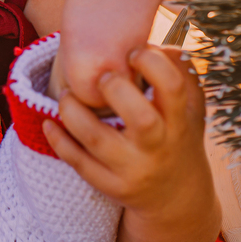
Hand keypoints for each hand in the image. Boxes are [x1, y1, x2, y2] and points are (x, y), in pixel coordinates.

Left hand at [45, 45, 206, 213]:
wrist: (176, 197)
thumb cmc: (177, 139)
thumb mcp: (190, 110)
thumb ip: (181, 75)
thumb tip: (161, 44)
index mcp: (179, 121)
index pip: (173, 89)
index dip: (153, 64)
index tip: (133, 51)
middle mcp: (158, 146)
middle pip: (141, 119)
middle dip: (116, 90)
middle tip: (101, 78)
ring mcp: (133, 169)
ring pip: (97, 140)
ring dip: (74, 112)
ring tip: (67, 95)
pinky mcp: (111, 186)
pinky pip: (78, 163)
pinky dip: (60, 141)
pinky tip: (50, 124)